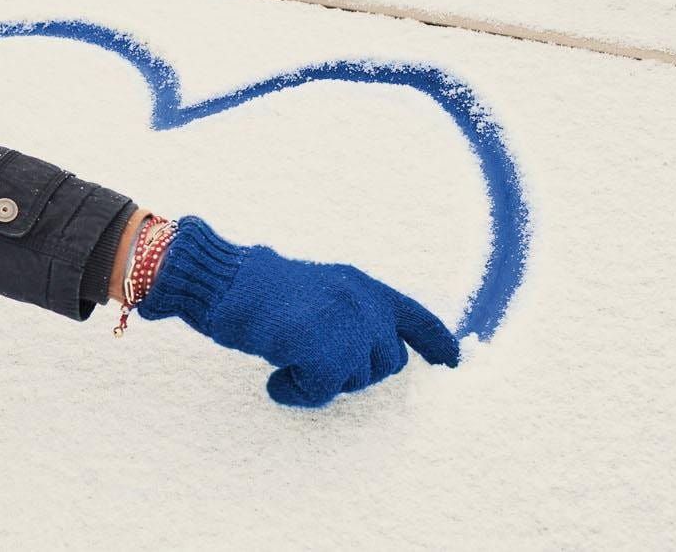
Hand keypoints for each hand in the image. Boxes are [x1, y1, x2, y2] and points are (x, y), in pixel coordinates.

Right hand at [138, 216, 460, 407]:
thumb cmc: (256, 289)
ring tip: (286, 361)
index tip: (453, 363)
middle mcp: (365, 303)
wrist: (222, 282)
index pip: (417, 317)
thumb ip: (350, 314)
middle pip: (387, 364)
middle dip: (354, 372)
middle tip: (309, 360)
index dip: (438, 343)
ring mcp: (347, 326)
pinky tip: (274, 378)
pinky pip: (322, 393)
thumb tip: (372, 357)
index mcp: (363, 286)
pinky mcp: (324, 350)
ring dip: (321, 381)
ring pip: (356, 381)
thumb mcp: (318, 291)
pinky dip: (296, 392)